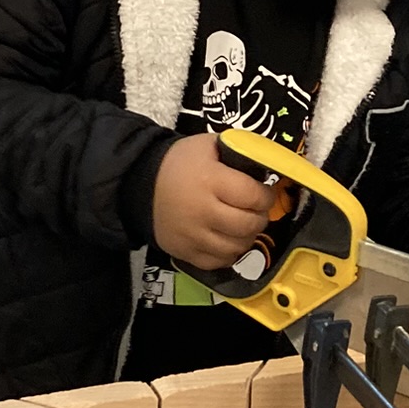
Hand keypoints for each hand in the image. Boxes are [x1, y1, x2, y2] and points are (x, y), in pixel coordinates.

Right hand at [152, 133, 273, 268]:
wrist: (140, 185)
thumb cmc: (179, 163)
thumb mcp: (208, 145)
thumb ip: (239, 151)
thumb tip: (268, 164)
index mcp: (210, 181)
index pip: (253, 196)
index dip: (266, 195)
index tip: (264, 192)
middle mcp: (202, 212)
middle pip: (248, 225)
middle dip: (259, 217)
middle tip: (255, 210)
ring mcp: (193, 236)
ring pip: (237, 247)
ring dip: (247, 237)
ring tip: (242, 224)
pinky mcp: (185, 253)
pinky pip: (219, 262)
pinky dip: (229, 253)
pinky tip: (227, 238)